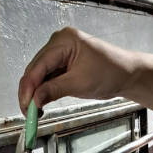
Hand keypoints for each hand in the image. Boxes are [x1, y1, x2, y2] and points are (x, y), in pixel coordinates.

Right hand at [18, 27, 137, 114]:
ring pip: (39, 74)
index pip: (39, 65)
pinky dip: (43, 90)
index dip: (29, 86)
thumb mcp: (80, 83)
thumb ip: (54, 90)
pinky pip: (48, 76)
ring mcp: (60, 52)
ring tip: (33, 110)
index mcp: (63, 41)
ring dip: (35, 92)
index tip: (26, 105)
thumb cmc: (110, 72)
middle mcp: (59, 43)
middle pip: (36, 69)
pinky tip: (41, 102)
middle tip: (27, 112)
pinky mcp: (63, 63)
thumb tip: (34, 100)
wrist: (127, 74)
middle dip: (30, 91)